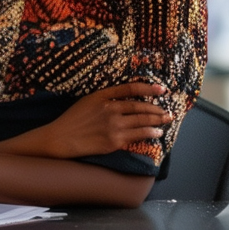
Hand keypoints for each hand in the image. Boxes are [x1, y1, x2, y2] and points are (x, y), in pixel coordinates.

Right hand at [36, 83, 171, 158]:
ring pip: (143, 121)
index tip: (162, 90)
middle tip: (167, 111)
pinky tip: (156, 132)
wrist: (62, 138)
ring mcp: (113, 126)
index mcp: (102, 97)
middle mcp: (109, 109)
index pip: (130, 89)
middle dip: (157, 109)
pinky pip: (138, 135)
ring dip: (157, 121)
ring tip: (165, 120)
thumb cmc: (73, 119)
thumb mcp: (87, 101)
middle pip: (140, 107)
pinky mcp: (115, 141)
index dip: (148, 89)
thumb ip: (106, 98)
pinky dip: (150, 133)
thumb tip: (127, 99)